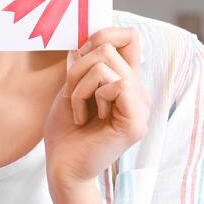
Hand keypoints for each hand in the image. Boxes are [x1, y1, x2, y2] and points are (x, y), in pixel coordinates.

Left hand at [43, 26, 149, 195]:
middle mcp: (138, 93)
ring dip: (80, 86)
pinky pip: (115, 84)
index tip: (80, 55)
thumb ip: (83, 64)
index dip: (105, 34)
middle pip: (109, 47)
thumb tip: (84, 40)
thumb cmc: (65, 132)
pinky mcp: (136, 122)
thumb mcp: (71, 88)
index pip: (129, 37)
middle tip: (73, 96)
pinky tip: (85, 120)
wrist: (62, 169)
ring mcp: (141, 108)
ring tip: (79, 111)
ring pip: (107, 63)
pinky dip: (88, 97)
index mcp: (126, 83)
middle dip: (79, 67)